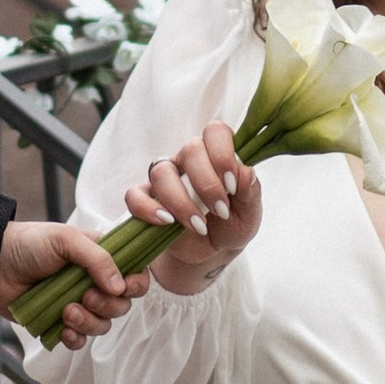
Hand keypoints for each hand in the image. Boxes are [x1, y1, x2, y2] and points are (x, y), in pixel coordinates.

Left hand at [0, 221, 143, 348]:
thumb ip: (97, 258)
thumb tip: (120, 286)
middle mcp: (93, 282)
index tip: (123, 287)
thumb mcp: (65, 239)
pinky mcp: (60, 323)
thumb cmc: (29, 244)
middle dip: (108, 305)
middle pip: (121, 304)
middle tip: (86, 296)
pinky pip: (80, 340)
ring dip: (89, 322)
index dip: (135, 284)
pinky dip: (75, 338)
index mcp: (100, 258)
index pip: (133, 273)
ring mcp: (77, 304)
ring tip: (66, 311)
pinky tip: (63, 329)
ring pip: (102, 325)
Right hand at [127, 124, 261, 296]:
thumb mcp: (249, 213)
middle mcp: (188, 159)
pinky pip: (134, 195)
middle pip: (190, 150)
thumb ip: (250, 192)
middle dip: (207, 183)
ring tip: (199, 226)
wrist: (213, 251)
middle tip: (221, 211)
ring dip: (181, 201)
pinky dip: (148, 208)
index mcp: (216, 153)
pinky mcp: (146, 199)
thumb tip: (246, 172)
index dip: (223, 155)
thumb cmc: (233, 224)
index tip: (232, 185)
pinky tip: (167, 222)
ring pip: (161, 172)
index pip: (215, 131)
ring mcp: (165, 178)